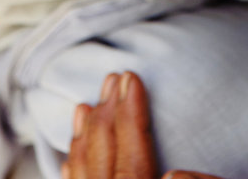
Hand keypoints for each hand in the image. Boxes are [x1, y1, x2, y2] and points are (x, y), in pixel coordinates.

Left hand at [61, 71, 224, 178]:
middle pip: (106, 164)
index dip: (130, 117)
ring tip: (88, 105)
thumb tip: (174, 173)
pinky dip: (75, 169)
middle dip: (107, 117)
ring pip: (86, 178)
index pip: (135, 161)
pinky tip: (74, 153)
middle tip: (112, 79)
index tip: (130, 78)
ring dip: (86, 139)